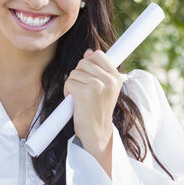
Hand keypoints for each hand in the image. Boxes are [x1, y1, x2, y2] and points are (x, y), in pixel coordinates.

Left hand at [63, 49, 123, 172]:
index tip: (88, 75)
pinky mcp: (84, 93)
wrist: (97, 132)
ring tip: (80, 97)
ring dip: (72, 84)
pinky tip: (75, 101)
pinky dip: (68, 92)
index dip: (88, 61)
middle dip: (78, 74)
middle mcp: (109, 80)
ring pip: (74, 73)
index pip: (98, 54)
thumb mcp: (105, 88)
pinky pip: (68, 82)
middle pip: (83, 62)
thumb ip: (98, 69)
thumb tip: (88, 52)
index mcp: (116, 77)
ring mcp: (97, 86)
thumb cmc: (98, 109)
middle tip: (83, 89)